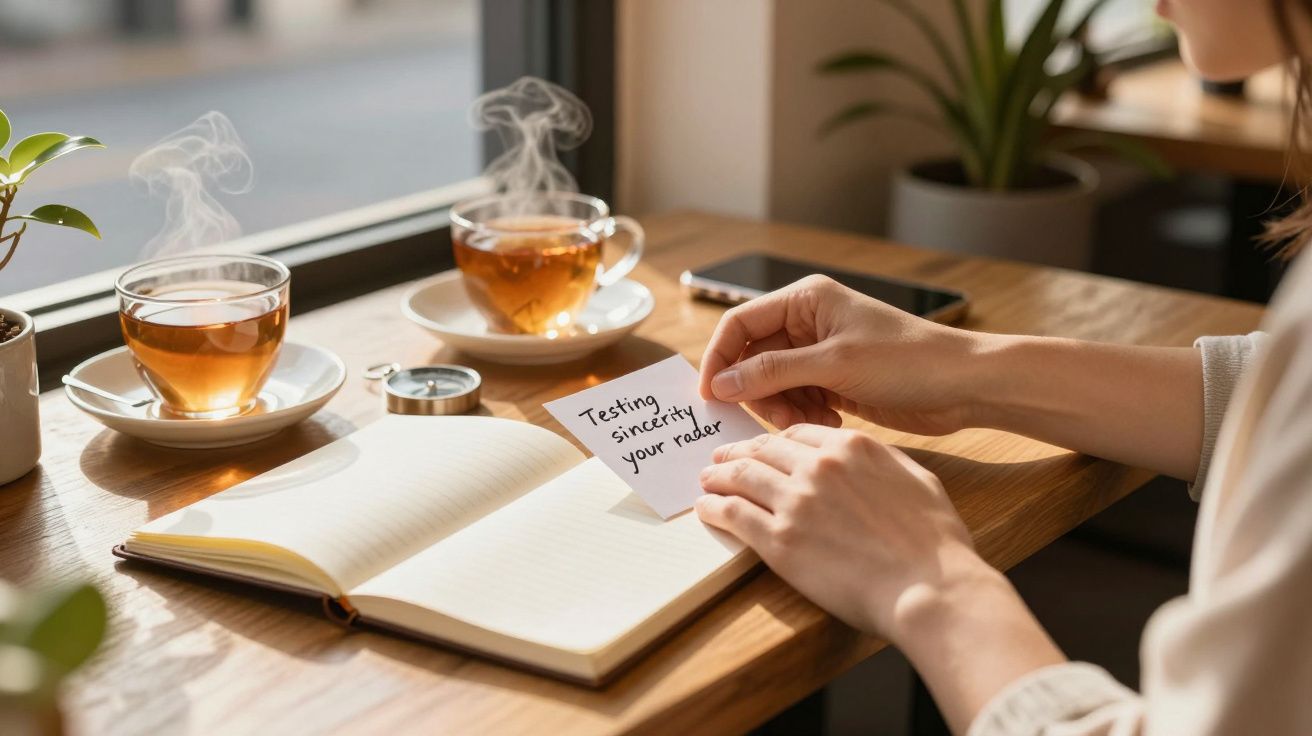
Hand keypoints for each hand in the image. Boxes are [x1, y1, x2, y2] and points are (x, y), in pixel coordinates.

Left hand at [696, 424, 997, 640]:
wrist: (928, 587)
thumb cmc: (934, 542)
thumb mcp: (915, 478)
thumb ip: (880, 461)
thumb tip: (861, 459)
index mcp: (851, 447)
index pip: (797, 434)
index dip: (773, 441)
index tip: (762, 448)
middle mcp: (818, 467)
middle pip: (763, 450)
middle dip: (737, 452)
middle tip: (719, 459)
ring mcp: (795, 502)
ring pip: (742, 477)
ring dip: (718, 477)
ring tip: (706, 481)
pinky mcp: (779, 541)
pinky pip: (734, 515)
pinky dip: (714, 508)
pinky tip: (706, 509)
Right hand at [698, 274, 985, 434]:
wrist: (963, 385)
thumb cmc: (907, 360)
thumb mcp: (833, 365)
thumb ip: (772, 373)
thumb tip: (720, 384)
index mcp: (805, 299)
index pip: (739, 323)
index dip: (719, 358)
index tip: (711, 397)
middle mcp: (808, 322)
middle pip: (752, 358)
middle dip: (757, 391)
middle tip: (775, 420)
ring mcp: (820, 353)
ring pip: (772, 384)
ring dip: (782, 408)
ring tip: (811, 423)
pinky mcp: (834, 380)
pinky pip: (797, 399)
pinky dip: (803, 415)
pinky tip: (830, 422)